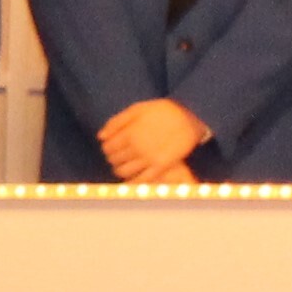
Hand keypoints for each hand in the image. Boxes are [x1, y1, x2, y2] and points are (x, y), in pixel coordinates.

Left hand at [97, 98, 212, 182]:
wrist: (191, 115)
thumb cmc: (163, 110)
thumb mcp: (138, 109)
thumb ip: (116, 122)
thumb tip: (100, 137)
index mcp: (130, 133)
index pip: (107, 148)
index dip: (108, 148)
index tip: (113, 146)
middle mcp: (137, 148)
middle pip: (114, 160)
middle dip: (114, 157)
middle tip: (120, 155)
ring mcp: (149, 158)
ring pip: (123, 172)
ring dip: (121, 169)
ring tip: (127, 164)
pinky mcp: (162, 166)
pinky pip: (142, 180)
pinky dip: (133, 182)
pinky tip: (132, 179)